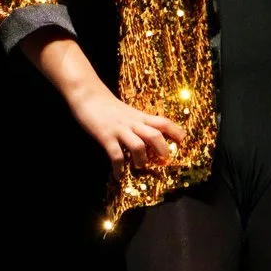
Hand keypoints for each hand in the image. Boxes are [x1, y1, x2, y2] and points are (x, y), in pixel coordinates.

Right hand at [70, 88, 185, 167]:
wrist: (87, 94)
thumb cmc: (107, 105)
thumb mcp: (127, 112)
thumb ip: (137, 122)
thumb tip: (148, 137)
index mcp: (139, 116)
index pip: (162, 121)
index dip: (175, 130)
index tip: (183, 140)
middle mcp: (132, 123)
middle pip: (154, 135)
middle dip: (162, 150)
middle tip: (163, 160)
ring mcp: (119, 129)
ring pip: (138, 145)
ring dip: (141, 160)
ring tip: (139, 166)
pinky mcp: (105, 136)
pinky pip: (115, 154)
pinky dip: (119, 167)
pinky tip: (118, 175)